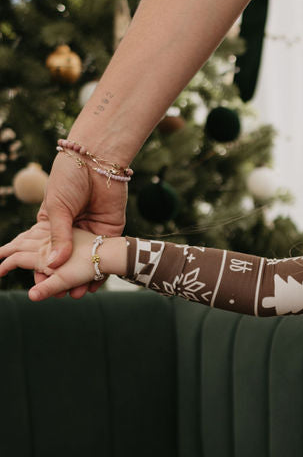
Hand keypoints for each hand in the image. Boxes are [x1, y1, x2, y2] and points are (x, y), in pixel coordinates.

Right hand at [33, 153, 127, 300]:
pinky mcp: (109, 230)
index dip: (41, 268)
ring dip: (82, 278)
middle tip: (60, 296)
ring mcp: (90, 231)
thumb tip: (54, 265)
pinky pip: (104, 254)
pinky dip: (100, 270)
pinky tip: (96, 283)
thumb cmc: (69, 178)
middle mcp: (71, 230)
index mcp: (51, 223)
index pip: (44, 252)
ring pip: (85, 261)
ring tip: (77, 294)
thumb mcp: (58, 208)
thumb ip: (58, 237)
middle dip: (63, 279)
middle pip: (66, 261)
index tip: (40, 283)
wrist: (96, 160)